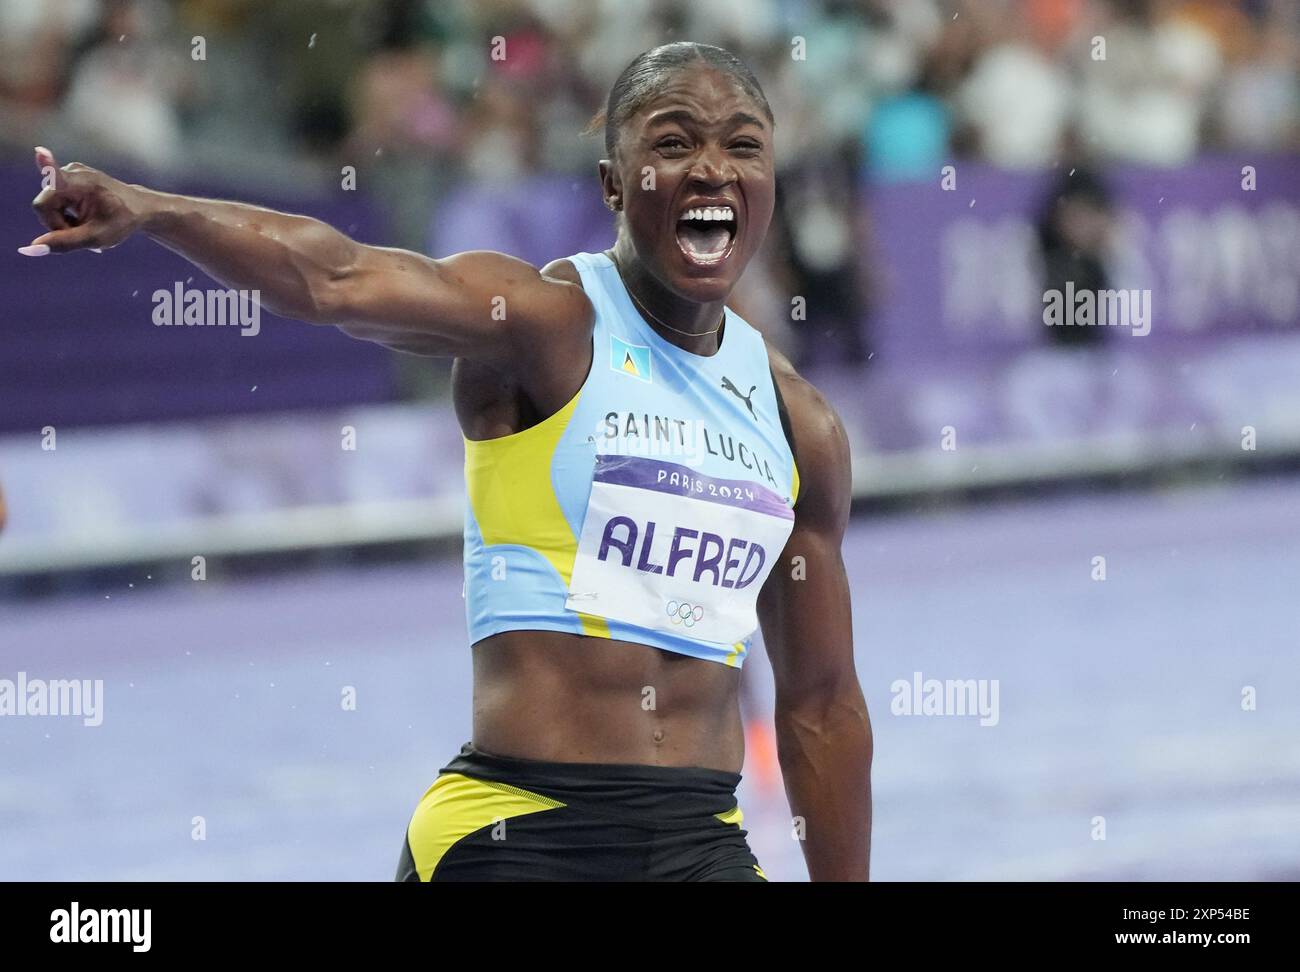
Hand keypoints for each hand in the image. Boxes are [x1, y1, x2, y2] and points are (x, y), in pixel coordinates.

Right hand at [22, 147, 142, 255]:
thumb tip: (30, 249)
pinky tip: (82, 219)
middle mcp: (71, 172)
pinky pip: (55, 202)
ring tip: (87, 225)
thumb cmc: (120, 222)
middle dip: (58, 225)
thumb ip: (63, 242)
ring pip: (48, 206)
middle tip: (83, 233)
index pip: (56, 177)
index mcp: (81, 183)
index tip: (40, 151)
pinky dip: (66, 215)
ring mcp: (68, 172)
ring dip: (63, 221)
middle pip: (45, 206)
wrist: (138, 208)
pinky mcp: (66, 177)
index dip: (45, 167)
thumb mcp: (95, 237)